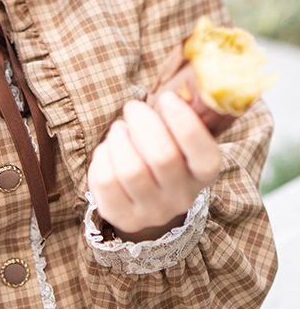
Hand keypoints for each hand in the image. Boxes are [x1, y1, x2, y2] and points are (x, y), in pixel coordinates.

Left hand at [87, 92, 221, 241]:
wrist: (144, 196)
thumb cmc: (161, 152)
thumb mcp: (175, 138)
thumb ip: (174, 118)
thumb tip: (168, 92)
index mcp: (203, 175)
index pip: (205, 157)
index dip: (186, 125)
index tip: (167, 98)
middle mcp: (182, 198)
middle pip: (162, 157)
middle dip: (143, 123)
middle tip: (132, 107)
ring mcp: (152, 212)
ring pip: (130, 170)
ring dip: (119, 139)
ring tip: (119, 130)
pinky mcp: (122, 217)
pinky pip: (105, 181)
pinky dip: (102, 157)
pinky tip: (109, 151)